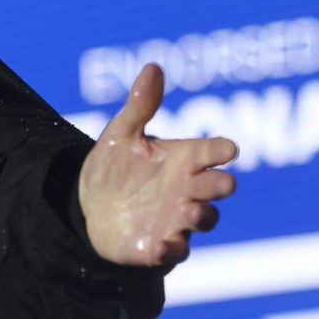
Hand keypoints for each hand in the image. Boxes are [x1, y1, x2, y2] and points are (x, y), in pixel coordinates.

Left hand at [78, 63, 238, 267]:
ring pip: (204, 219)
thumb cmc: (114, 168)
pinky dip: (171, 249)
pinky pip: (173, 251)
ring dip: (202, 216)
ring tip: (192, 210)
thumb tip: (152, 67)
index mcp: (183, 159)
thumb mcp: (121, 134)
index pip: (211, 152)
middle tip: (224, 184)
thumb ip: (139, 106)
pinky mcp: (160, 246)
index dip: (221, 150)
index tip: (229, 149)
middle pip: (215, 188)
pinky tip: (162, 245)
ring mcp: (177, 219)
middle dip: (221, 186)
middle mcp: (187, 189)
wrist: (88, 208)